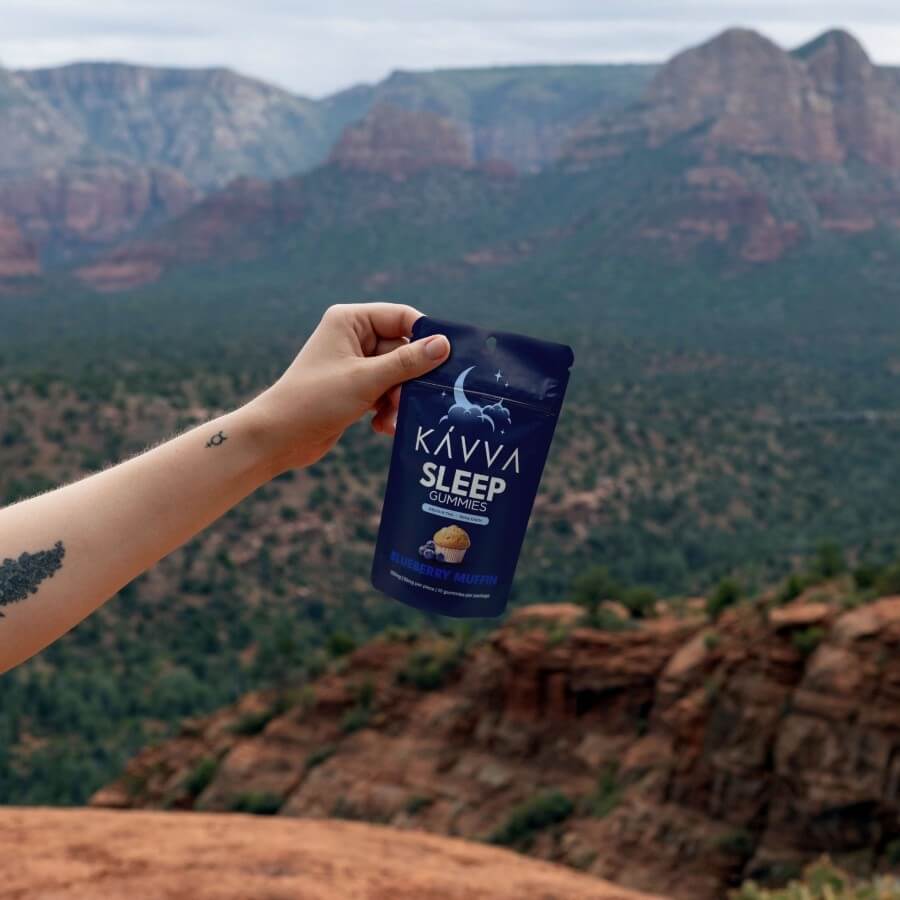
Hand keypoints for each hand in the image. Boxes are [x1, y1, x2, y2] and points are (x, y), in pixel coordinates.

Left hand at [246, 303, 449, 471]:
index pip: (401, 317)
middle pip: (402, 350)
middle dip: (408, 379)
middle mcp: (353, 337)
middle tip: (414, 400)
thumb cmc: (315, 400)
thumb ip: (407, 362)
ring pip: (397, 376)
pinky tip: (382, 427)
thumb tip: (444, 344)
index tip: (447, 360)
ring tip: (391, 418)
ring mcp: (354, 364)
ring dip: (398, 399)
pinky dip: (388, 409)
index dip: (425, 337)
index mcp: (350, 321)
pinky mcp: (355, 389)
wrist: (278, 438)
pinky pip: (385, 393)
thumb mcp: (366, 380)